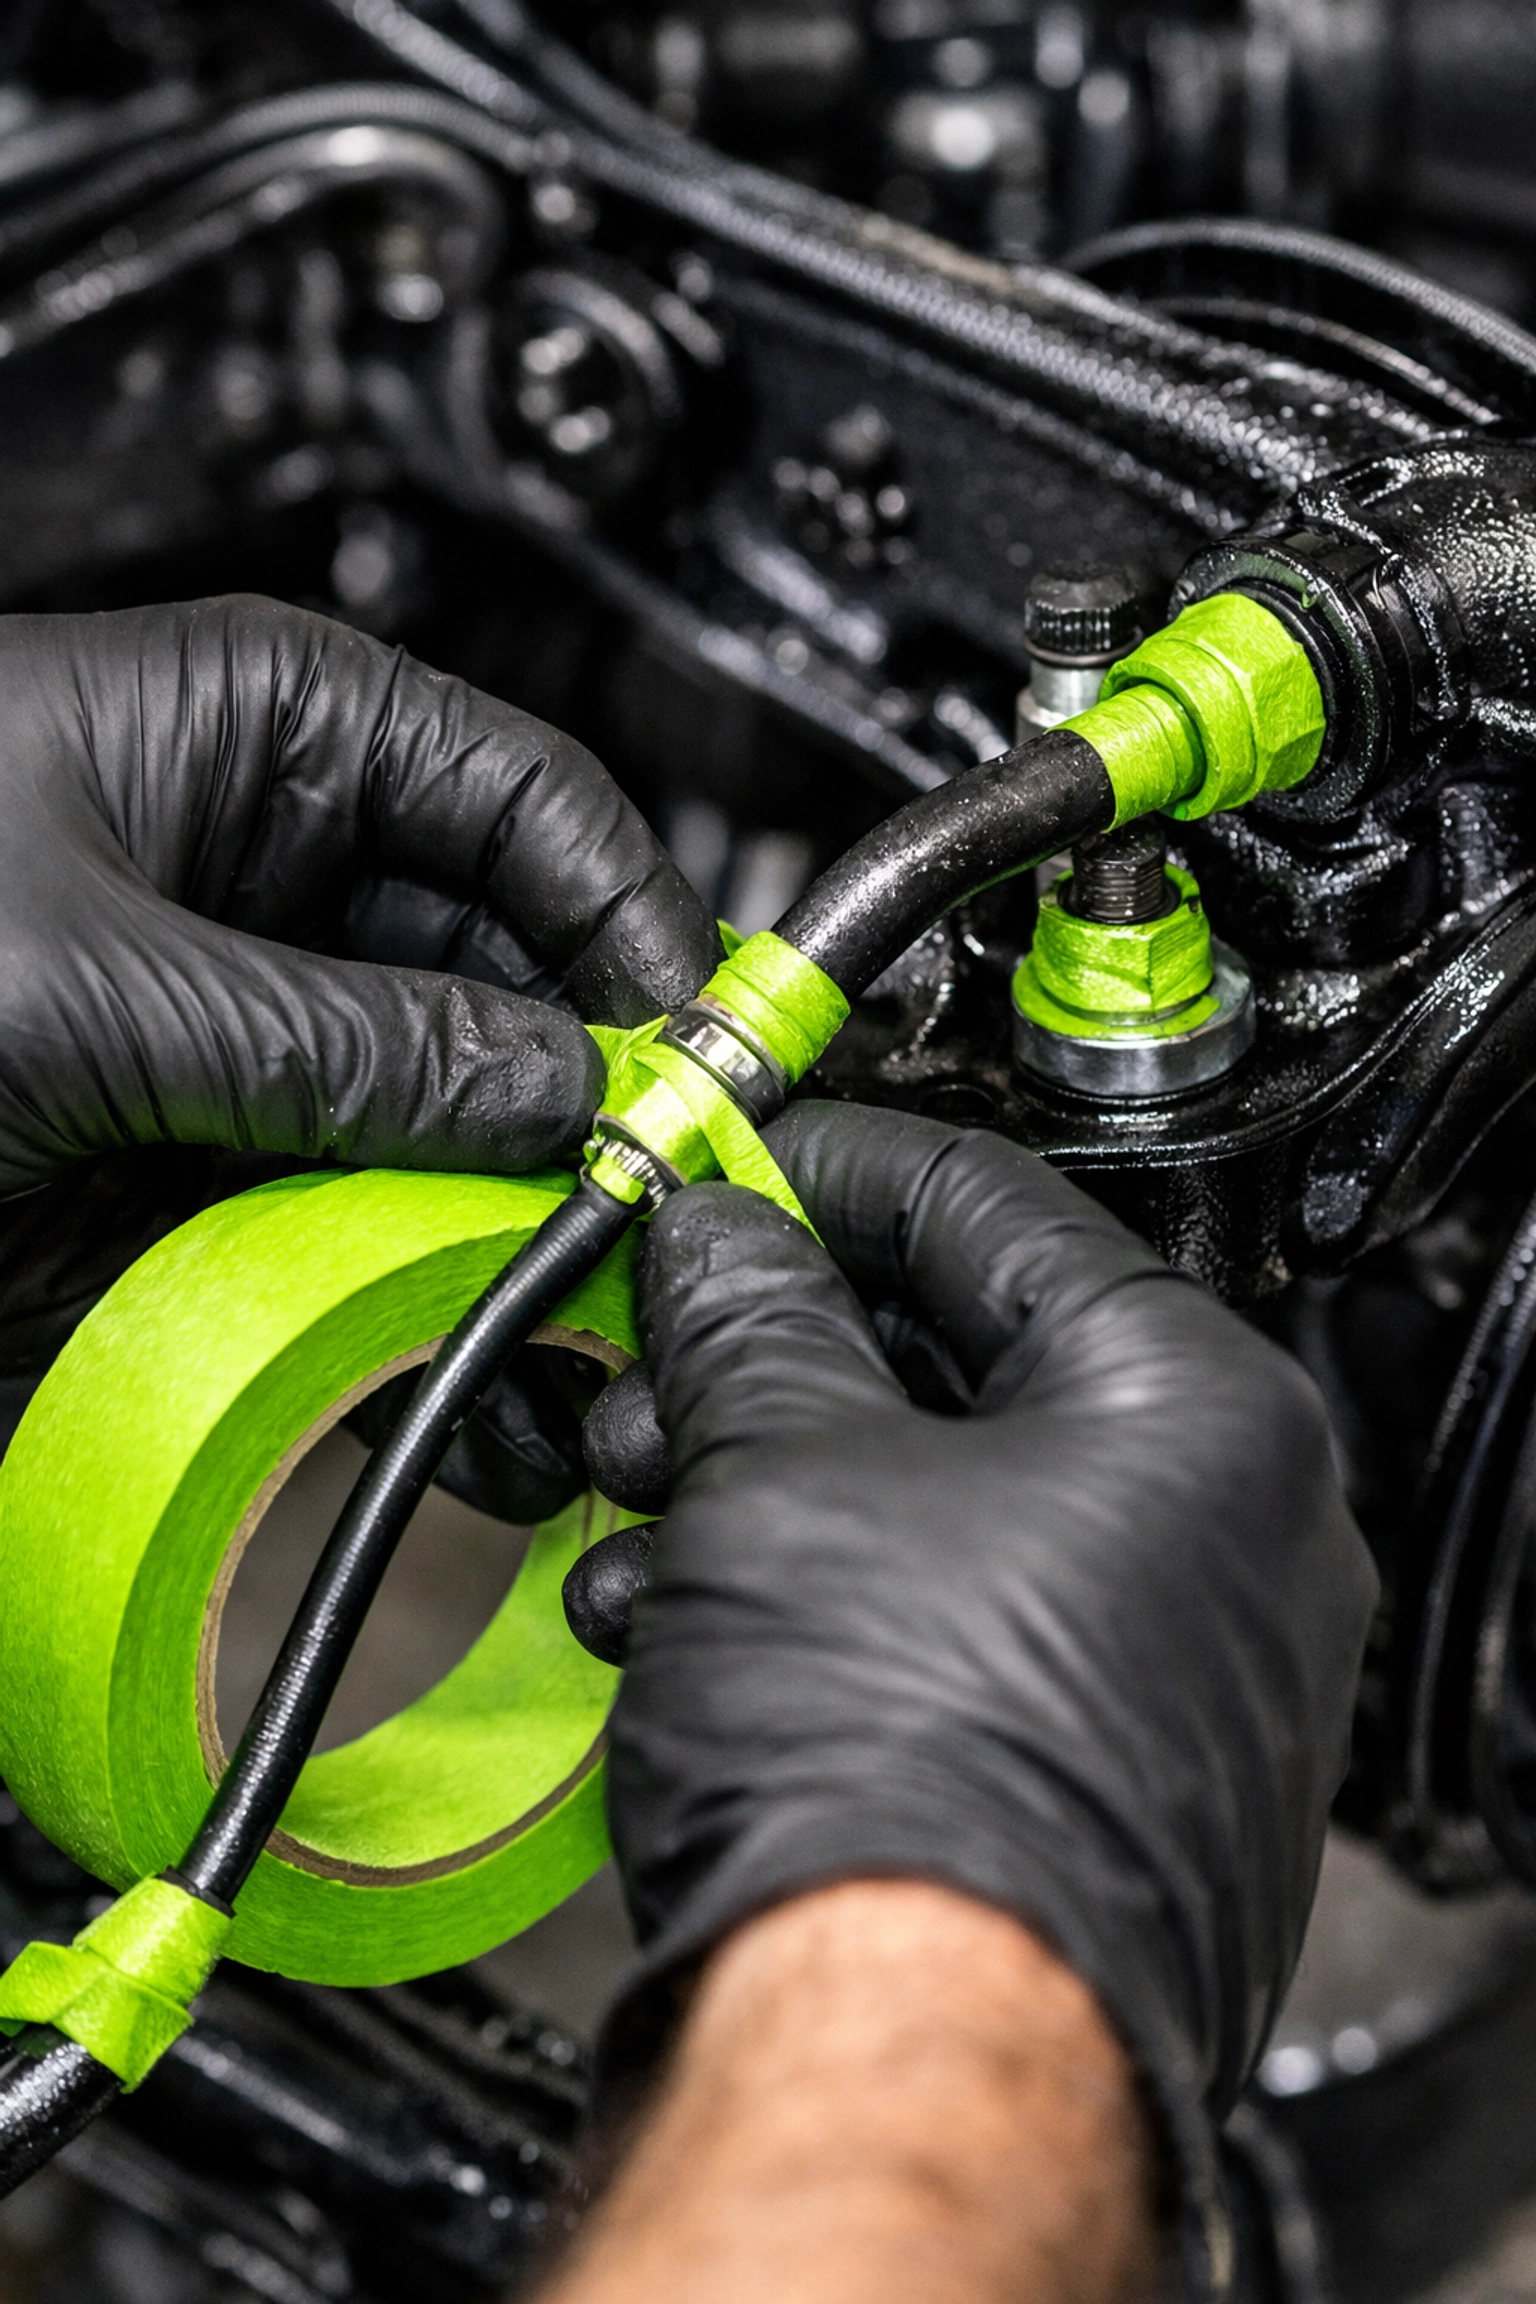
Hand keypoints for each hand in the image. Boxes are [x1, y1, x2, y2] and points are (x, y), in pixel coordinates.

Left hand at [0, 595, 717, 1485]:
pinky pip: (360, 1221)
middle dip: (594, 1110)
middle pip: (520, 983)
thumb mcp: (96, 978)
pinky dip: (424, 1300)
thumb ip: (351, 1043)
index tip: (704, 1067)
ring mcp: (252, 1030)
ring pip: (454, 1123)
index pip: (540, 809)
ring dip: (525, 1228)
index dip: (644, 933)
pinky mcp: (207, 1161)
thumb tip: (556, 1092)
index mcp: (271, 734)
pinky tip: (478, 1373)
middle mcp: (284, 876)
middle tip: (656, 1227)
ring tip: (581, 1335)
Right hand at [590, 1101, 1376, 2285]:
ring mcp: (1161, 1658)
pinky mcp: (1089, 1761)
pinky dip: (810, 1595)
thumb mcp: (787, 1474)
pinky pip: (944, 1615)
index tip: (732, 1174)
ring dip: (761, 1485)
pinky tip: (679, 1616)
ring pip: (933, 1497)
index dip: (829, 1172)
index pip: (993, 1207)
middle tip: (655, 1354)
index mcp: (1200, 1415)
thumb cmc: (908, 1789)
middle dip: (770, 1357)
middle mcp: (1220, 1533)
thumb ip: (753, 1318)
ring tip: (638, 1506)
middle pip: (959, 1360)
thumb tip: (724, 1241)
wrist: (910, 2069)